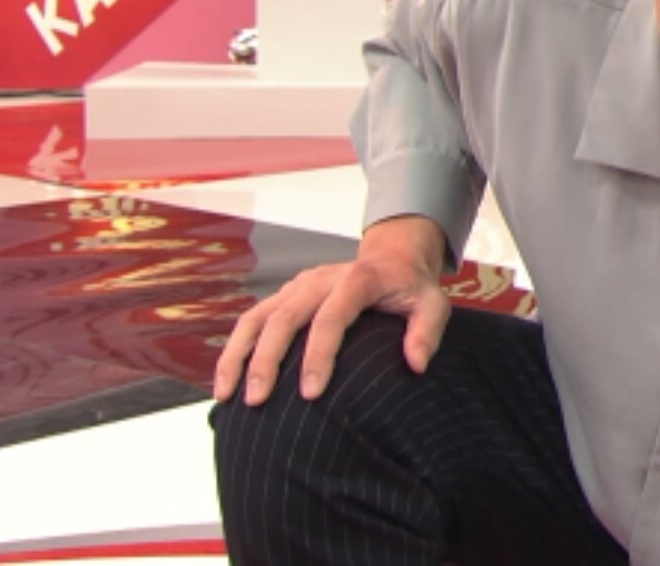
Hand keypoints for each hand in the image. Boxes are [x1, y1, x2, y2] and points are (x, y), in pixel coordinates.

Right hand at [214, 215, 449, 406]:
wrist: (391, 258)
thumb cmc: (411, 288)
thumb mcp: (433, 303)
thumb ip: (427, 331)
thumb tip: (416, 365)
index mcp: (357, 280)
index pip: (331, 318)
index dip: (319, 355)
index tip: (311, 394)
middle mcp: (319, 280)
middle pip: (284, 318)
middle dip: (266, 361)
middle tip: (258, 401)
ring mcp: (297, 286)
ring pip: (257, 317)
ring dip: (238, 356)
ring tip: (228, 396)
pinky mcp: (284, 295)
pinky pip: (251, 320)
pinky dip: (233, 350)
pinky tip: (226, 382)